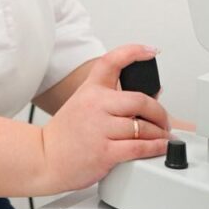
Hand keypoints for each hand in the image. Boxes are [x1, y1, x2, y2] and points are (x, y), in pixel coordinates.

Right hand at [40, 44, 170, 193]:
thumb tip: (153, 95)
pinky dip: (155, 147)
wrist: (44, 158)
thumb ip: (113, 99)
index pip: (111, 62)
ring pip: (143, 126)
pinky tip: (159, 147)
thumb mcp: (83, 105)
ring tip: (163, 137)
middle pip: (140, 100)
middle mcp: (95, 105)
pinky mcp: (105, 152)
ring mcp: (100, 128)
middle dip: (159, 112)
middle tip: (163, 120)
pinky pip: (139, 147)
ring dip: (160, 133)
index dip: (133, 52)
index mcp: (90, 90)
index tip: (150, 50)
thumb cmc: (65, 134)